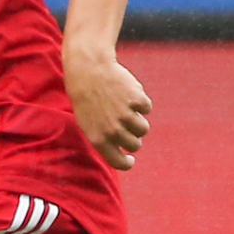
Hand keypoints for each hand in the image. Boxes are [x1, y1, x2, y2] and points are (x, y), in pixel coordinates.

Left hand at [64, 48, 150, 169]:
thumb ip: (104, 139)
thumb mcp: (87, 123)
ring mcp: (126, 115)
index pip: (118, 162)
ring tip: (125, 108)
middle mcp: (113, 130)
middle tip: (125, 125)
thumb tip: (122, 151)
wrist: (89, 70)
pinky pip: (147, 108)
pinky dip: (140, 102)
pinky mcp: (137, 100)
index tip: (131, 160)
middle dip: (133, 138)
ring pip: (143, 129)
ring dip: (138, 121)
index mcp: (98, 139)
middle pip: (135, 145)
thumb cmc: (86, 98)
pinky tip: (127, 94)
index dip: (127, 163)